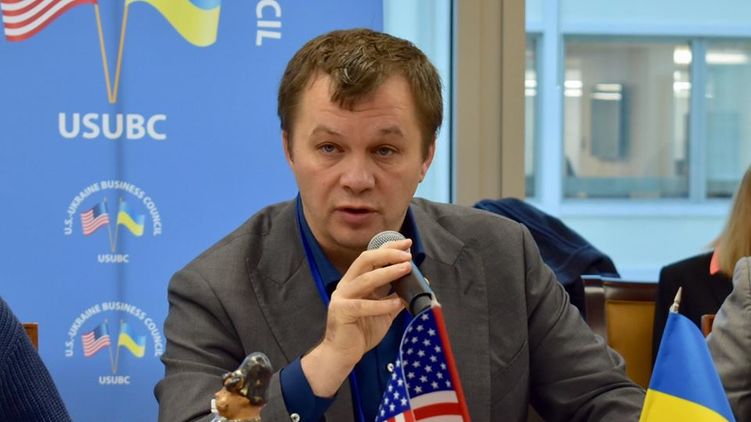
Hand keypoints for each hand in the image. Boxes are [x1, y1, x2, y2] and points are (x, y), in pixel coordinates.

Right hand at [301, 239, 411, 396]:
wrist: (343, 354)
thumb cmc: (362, 331)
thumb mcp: (384, 312)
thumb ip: (397, 297)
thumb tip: (420, 286)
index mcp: (356, 281)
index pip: (371, 257)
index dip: (389, 247)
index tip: (407, 243)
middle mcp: (347, 284)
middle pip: (366, 260)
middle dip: (388, 254)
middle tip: (407, 255)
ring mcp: (342, 297)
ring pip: (366, 279)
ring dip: (388, 272)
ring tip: (406, 269)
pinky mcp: (342, 312)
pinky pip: (364, 305)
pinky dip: (382, 304)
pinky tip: (396, 302)